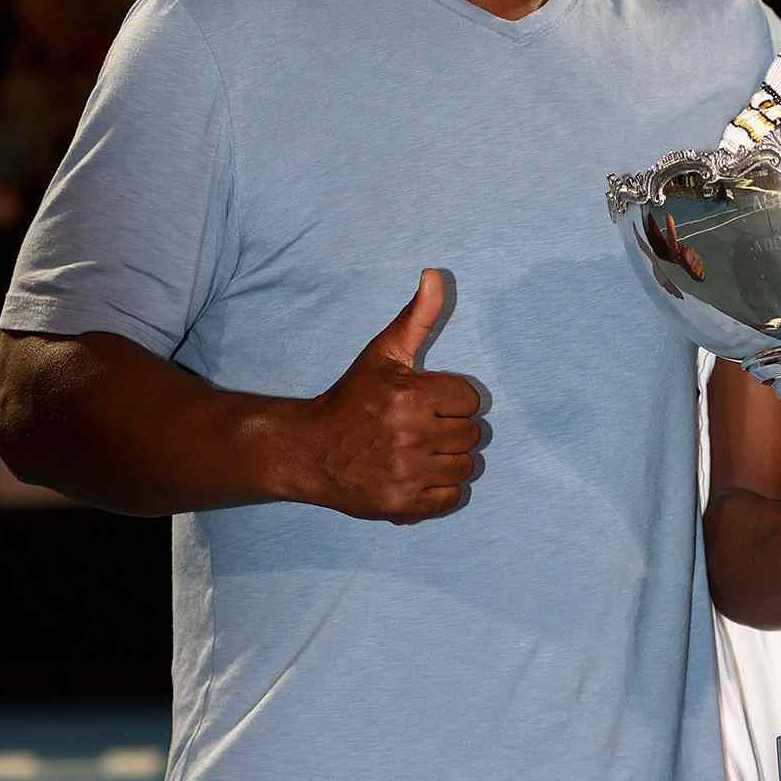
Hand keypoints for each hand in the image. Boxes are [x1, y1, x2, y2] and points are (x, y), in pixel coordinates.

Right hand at [292, 269, 481, 523]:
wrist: (309, 451)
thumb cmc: (351, 399)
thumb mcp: (383, 353)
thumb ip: (417, 316)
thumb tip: (435, 275)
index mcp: (411, 395)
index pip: (471, 400)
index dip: (452, 401)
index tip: (429, 404)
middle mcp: (410, 435)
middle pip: (472, 435)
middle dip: (452, 431)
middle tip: (422, 429)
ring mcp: (407, 473)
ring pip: (466, 468)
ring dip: (449, 461)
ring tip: (421, 453)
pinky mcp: (403, 505)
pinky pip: (452, 499)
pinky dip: (441, 491)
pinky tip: (418, 476)